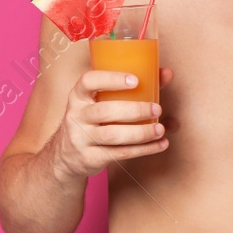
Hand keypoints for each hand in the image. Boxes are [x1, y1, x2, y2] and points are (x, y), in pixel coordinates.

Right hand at [49, 67, 174, 180]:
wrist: (65, 156)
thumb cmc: (93, 120)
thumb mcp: (102, 101)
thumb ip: (134, 87)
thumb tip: (167, 74)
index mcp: (78, 96)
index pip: (89, 81)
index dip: (112, 79)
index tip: (135, 80)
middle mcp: (76, 116)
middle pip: (104, 111)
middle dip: (134, 110)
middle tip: (157, 108)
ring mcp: (81, 139)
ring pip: (112, 135)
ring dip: (141, 133)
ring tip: (160, 129)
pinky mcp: (90, 158)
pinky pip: (119, 154)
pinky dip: (143, 149)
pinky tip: (160, 145)